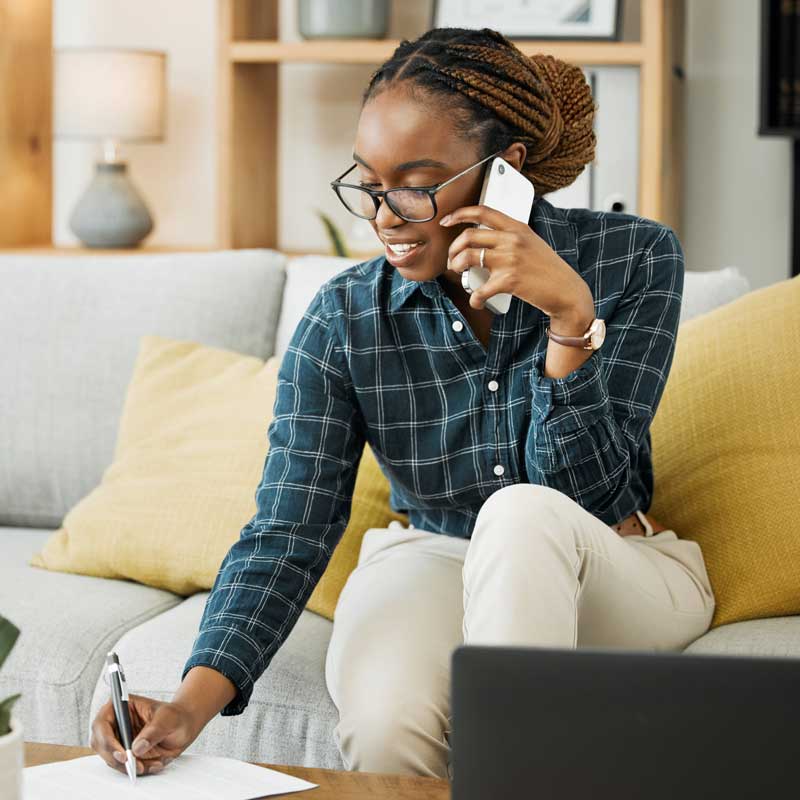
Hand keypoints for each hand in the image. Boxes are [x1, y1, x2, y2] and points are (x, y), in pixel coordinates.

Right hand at [90, 693, 200, 776]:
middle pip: (101, 744)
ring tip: (148, 764)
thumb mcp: (169, 718)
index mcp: (122, 705)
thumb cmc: (175, 716)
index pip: (102, 723)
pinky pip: (122, 765)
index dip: (107, 740)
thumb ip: (154, 731)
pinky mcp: (124, 752)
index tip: (123, 753)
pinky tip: (151, 764)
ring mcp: (118, 738)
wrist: (183, 726)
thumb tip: (137, 747)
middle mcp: (116, 722)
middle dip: (116, 758)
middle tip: (133, 765)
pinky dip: (135, 769)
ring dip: (127, 765)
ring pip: (110, 757)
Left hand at [441, 205, 592, 316]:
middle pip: (468, 236)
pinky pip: (479, 290)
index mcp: (517, 227)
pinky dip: (474, 299)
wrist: (566, 291)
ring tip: (459, 276)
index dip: (459, 214)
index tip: (446, 220)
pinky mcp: (509, 280)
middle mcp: (512, 240)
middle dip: (452, 250)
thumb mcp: (531, 243)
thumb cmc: (547, 270)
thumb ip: (510, 237)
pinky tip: (477, 302)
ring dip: (455, 268)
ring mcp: (510, 259)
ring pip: (466, 257)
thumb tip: (482, 241)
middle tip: (452, 261)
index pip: (482, 211)